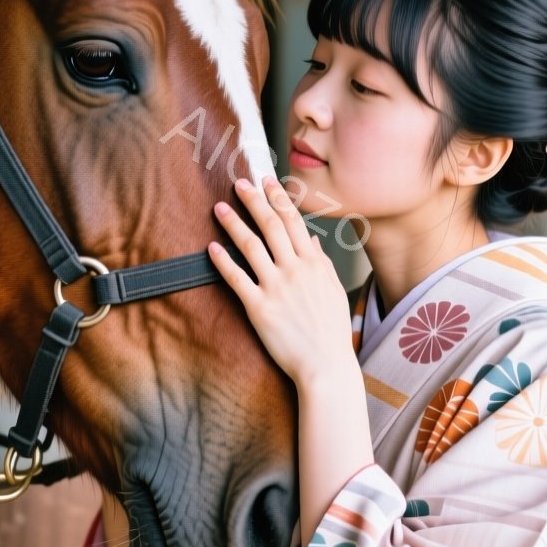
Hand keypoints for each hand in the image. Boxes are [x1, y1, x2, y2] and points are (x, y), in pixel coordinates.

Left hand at [208, 176, 354, 384]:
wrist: (325, 366)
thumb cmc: (331, 331)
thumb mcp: (334, 290)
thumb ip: (321, 262)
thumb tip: (312, 241)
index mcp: (314, 264)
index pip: (294, 221)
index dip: (277, 198)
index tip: (266, 180)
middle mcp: (296, 270)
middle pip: (271, 226)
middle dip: (254, 201)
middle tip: (239, 183)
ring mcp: (277, 288)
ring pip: (251, 246)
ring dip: (234, 224)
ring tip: (220, 208)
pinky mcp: (259, 308)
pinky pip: (237, 279)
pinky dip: (223, 261)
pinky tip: (212, 248)